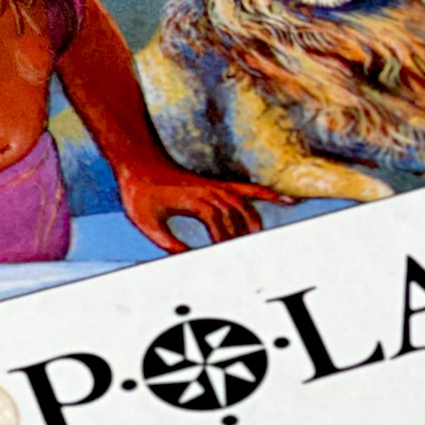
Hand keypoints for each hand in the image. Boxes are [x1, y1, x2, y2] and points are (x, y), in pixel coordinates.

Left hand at [115, 160, 290, 254]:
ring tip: (262, 237)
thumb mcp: (147, 223)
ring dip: (255, 219)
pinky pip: (247, 189)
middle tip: (252, 256)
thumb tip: (187, 259)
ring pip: (244, 202)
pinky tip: (286, 200)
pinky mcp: (217, 185)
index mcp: (194, 198)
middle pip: (235, 213)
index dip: (224, 240)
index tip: (227, 257)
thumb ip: (167, 243)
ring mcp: (215, 186)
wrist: (138, 164)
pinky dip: (267, 194)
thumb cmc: (140, 193)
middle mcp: (209, 190)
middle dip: (243, 235)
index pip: (217, 221)